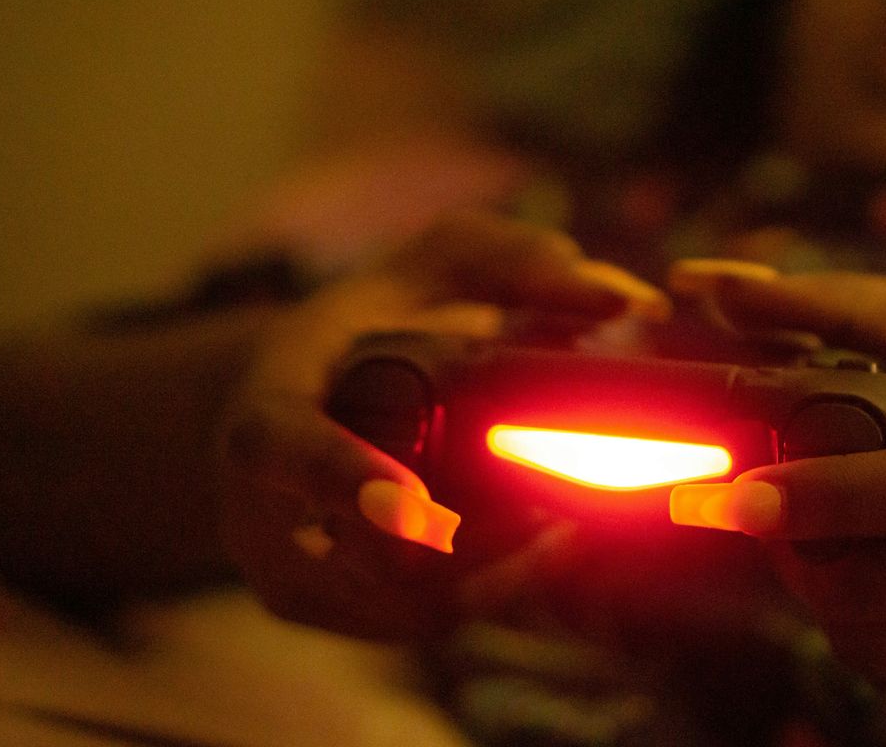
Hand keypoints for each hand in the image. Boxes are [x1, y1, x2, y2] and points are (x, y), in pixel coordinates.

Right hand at [215, 210, 667, 639]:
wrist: (303, 397)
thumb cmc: (372, 321)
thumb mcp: (431, 266)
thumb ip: (518, 260)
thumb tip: (627, 299)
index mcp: (265, 413)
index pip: (281, 451)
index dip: (347, 482)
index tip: (422, 510)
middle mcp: (259, 512)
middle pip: (364, 562)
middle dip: (475, 548)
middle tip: (559, 519)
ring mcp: (295, 578)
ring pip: (405, 607)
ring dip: (498, 577)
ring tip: (571, 530)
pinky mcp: (339, 617)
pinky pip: (421, 625)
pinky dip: (491, 595)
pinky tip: (551, 552)